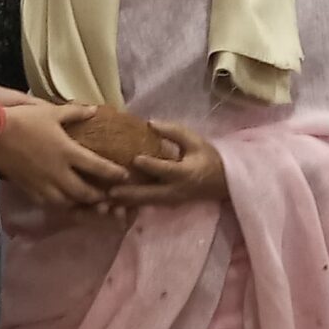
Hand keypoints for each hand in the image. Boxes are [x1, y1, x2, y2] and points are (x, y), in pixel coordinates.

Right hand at [0, 103, 124, 207]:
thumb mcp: (51, 112)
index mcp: (67, 152)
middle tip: (110, 198)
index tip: (125, 176)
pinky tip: (66, 204)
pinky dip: (61, 207)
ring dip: (81, 206)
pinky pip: (49, 205)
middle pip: (85, 193)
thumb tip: (94, 109)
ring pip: (67, 204)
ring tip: (91, 206)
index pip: (98, 167)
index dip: (114, 174)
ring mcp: (42, 184)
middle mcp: (58, 173)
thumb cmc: (23, 119)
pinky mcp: (28, 190)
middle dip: (100, 198)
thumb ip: (75, 113)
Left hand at [110, 122, 228, 206]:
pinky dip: (130, 205)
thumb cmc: (208, 157)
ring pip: (145, 202)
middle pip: (150, 193)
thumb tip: (149, 123)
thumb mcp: (195, 140)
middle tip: (109, 191)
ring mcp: (171, 200)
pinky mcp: (166, 204)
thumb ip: (173, 131)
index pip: (165, 169)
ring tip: (105, 202)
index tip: (134, 158)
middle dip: (129, 193)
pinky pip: (146, 205)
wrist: (223, 181)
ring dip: (126, 202)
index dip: (150, 164)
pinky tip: (114, 204)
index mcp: (185, 172)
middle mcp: (176, 190)